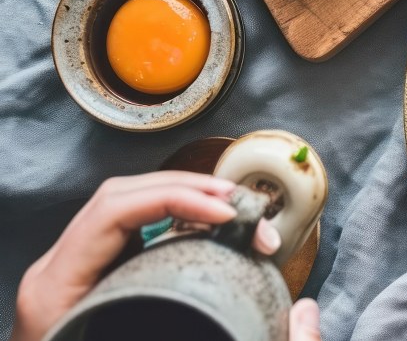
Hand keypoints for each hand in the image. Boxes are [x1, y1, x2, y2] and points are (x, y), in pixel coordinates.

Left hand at [11, 171, 317, 340]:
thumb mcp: (107, 338)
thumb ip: (160, 310)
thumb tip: (226, 291)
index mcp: (58, 285)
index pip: (114, 211)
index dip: (175, 200)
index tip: (226, 213)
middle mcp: (62, 267)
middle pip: (123, 194)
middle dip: (189, 188)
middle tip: (240, 201)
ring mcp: (78, 266)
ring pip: (129, 202)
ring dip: (186, 196)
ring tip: (233, 207)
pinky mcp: (94, 272)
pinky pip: (134, 227)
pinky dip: (177, 217)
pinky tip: (208, 225)